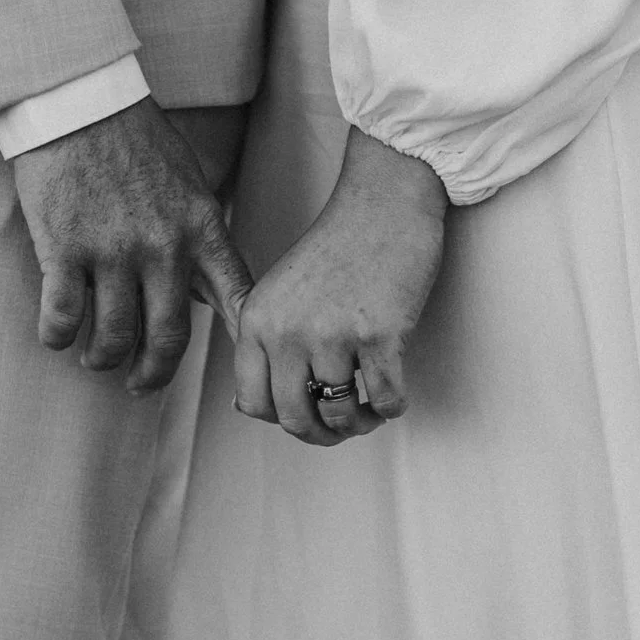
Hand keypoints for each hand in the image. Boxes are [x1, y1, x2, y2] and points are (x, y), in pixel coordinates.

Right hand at [11, 97, 251, 392]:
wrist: (79, 100)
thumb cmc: (134, 139)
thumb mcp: (189, 183)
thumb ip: (200, 235)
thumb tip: (208, 290)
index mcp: (203, 229)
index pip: (238, 298)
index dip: (244, 342)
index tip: (244, 372)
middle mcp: (164, 248)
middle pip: (168, 339)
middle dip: (153, 373)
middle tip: (140, 382)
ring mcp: (114, 251)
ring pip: (113, 337)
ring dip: (102, 357)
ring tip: (95, 357)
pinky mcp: (66, 249)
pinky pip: (63, 318)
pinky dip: (57, 336)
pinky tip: (56, 335)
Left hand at [236, 127, 447, 445]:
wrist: (383, 204)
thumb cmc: (337, 249)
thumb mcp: (279, 291)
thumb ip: (262, 342)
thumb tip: (246, 407)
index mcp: (256, 321)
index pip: (252, 403)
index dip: (281, 419)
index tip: (305, 412)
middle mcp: (287, 331)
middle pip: (295, 419)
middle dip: (321, 435)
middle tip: (342, 426)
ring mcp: (333, 334)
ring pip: (340, 415)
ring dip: (359, 423)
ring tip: (370, 410)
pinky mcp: (380, 334)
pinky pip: (385, 400)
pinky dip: (392, 407)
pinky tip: (393, 395)